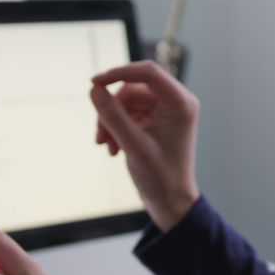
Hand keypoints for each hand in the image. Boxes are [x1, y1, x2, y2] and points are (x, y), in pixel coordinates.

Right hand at [90, 60, 200, 231]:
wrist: (170, 202)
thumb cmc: (161, 177)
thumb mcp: (133, 145)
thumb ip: (113, 116)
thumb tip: (94, 89)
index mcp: (181, 103)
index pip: (148, 72)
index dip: (119, 72)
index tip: (94, 83)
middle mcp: (175, 102)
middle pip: (133, 87)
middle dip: (112, 109)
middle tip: (99, 135)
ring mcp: (165, 110)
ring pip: (126, 101)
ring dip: (111, 121)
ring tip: (105, 145)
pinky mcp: (154, 119)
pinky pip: (127, 112)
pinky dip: (116, 127)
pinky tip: (112, 148)